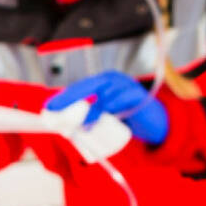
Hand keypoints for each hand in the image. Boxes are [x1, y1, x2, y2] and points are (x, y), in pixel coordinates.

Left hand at [45, 71, 168, 145]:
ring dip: (88, 111)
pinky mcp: (136, 95)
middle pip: (86, 87)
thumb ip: (92, 115)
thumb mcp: (107, 116)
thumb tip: (67, 126)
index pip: (79, 87)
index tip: (48, 106)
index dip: (63, 96)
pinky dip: (106, 111)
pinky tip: (97, 120)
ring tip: (78, 125)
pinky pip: (118, 102)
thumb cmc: (129, 118)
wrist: (158, 123)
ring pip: (102, 96)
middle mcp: (113, 79)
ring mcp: (125, 85)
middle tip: (54, 111)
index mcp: (104, 82)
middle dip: (68, 99)